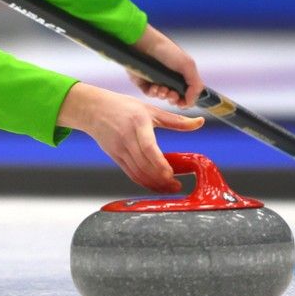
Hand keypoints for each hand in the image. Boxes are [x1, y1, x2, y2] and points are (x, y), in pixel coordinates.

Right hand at [57, 83, 205, 192]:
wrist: (94, 109)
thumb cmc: (123, 107)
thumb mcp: (150, 109)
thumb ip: (175, 121)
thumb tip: (200, 122)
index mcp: (138, 123)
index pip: (148, 148)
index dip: (160, 164)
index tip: (171, 174)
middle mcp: (127, 138)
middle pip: (144, 165)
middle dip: (161, 179)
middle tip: (177, 186)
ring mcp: (119, 149)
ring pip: (137, 173)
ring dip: (153, 184)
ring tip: (169, 188)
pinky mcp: (115, 157)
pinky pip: (130, 174)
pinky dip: (143, 183)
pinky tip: (155, 186)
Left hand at [128, 25, 204, 108]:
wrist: (145, 45)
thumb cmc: (167, 51)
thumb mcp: (187, 65)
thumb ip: (195, 85)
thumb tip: (191, 102)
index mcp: (182, 74)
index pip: (187, 94)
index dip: (186, 100)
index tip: (182, 102)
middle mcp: (170, 78)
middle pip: (174, 98)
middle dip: (174, 99)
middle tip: (172, 94)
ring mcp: (157, 80)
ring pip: (162, 97)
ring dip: (163, 95)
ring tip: (161, 89)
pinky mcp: (144, 82)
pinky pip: (150, 94)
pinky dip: (153, 93)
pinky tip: (153, 87)